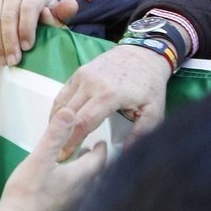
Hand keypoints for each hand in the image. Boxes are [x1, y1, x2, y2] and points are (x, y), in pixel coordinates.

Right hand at [0, 0, 78, 65]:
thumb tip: (71, 6)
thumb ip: (62, 15)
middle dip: (10, 41)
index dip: (26, 29)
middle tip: (13, 61)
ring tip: (2, 59)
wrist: (21, 6)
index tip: (26, 48)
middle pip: (8, 15)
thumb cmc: (41, 16)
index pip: (28, 8)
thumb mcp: (55, 17)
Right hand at [0, 107, 108, 210]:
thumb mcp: (39, 158)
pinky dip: (72, 186)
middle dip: (92, 159)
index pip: (100, 159)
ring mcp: (74, 207)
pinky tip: (58, 186)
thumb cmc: (27, 195)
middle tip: (88, 148)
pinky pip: (74, 197)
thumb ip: (55, 135)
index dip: (101, 148)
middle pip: (94, 173)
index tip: (101, 140)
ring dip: (81, 173)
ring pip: (85, 186)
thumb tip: (69, 111)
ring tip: (73, 164)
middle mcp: (83, 193)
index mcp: (81, 177)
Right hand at [50, 44, 170, 159]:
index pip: (83, 123)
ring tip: (57, 140)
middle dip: (61, 137)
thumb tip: (127, 153)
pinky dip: (58, 111)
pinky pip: (63, 94)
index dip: (72, 142)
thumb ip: (142, 133)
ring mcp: (82, 76)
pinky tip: (59, 123)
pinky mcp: (78, 73)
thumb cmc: (150, 84)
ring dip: (56, 124)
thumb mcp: (154, 111)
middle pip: (68, 116)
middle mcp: (91, 84)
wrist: (143, 54)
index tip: (66, 156)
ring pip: (62, 105)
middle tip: (59, 154)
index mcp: (109, 95)